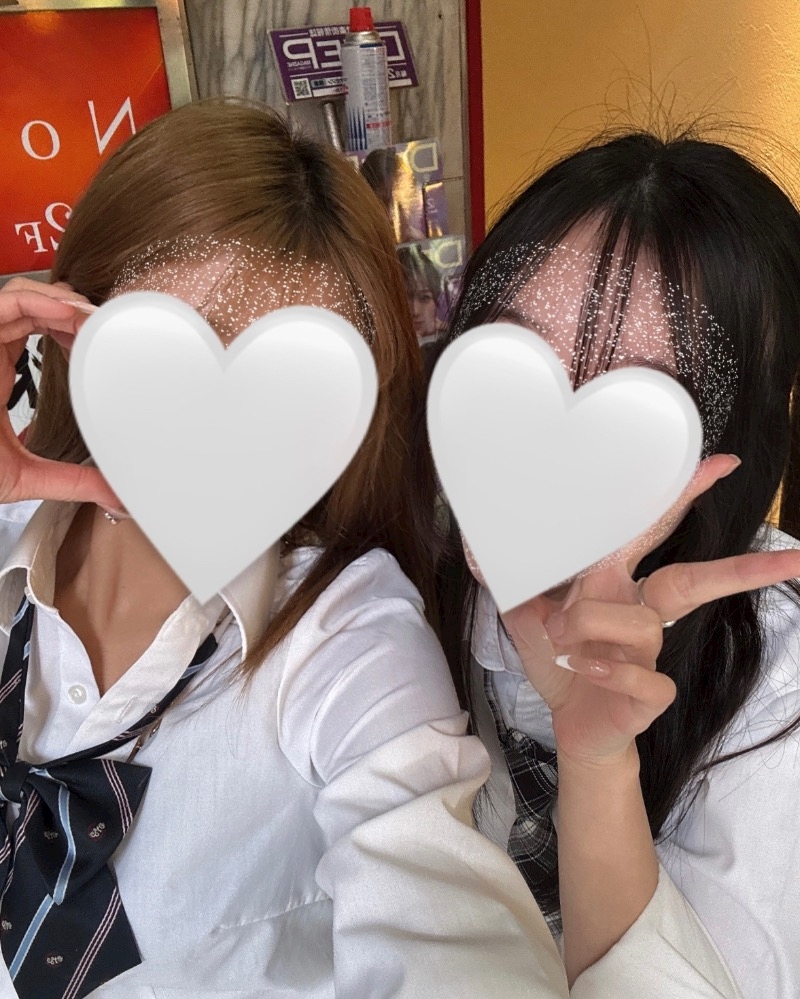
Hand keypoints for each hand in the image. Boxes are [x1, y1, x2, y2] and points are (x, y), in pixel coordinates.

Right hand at [0, 278, 120, 508]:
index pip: (37, 329)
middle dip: (73, 309)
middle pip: (33, 308)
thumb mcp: (25, 475)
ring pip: (21, 298)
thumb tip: (113, 495)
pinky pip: (5, 303)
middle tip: (106, 325)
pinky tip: (68, 313)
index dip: (71, 326)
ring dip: (62, 301)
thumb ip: (72, 481)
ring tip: (93, 317)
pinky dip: (39, 301)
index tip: (105, 339)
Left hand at [501, 454, 799, 764]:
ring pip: (638, 626)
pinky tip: (585, 673)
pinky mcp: (651, 694)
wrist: (569, 724)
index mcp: (616, 582)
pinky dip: (606, 672)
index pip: (651, 531)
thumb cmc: (558, 662)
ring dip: (589, 631)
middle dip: (741, 569)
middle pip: (694, 580)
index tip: (719, 464)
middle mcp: (641, 610)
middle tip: (796, 558)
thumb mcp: (524, 613)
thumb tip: (475, 544)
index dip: (681, 497)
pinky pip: (642, 677)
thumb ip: (511, 577)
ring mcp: (652, 653)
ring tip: (561, 644)